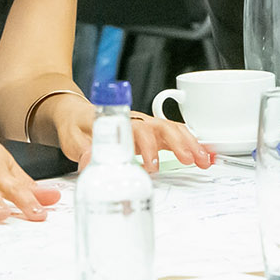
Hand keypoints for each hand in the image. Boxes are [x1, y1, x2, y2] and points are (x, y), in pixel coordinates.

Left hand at [50, 99, 213, 173]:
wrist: (76, 114)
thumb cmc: (77, 125)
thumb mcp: (73, 139)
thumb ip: (82, 150)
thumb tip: (88, 163)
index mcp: (119, 122)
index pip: (137, 131)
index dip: (147, 147)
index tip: (151, 165)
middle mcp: (137, 122)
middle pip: (163, 128)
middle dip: (179, 143)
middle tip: (189, 160)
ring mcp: (146, 127)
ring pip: (174, 131)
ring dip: (191, 143)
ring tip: (205, 160)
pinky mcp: (152, 135)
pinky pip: (176, 136)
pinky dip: (193, 144)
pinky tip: (206, 155)